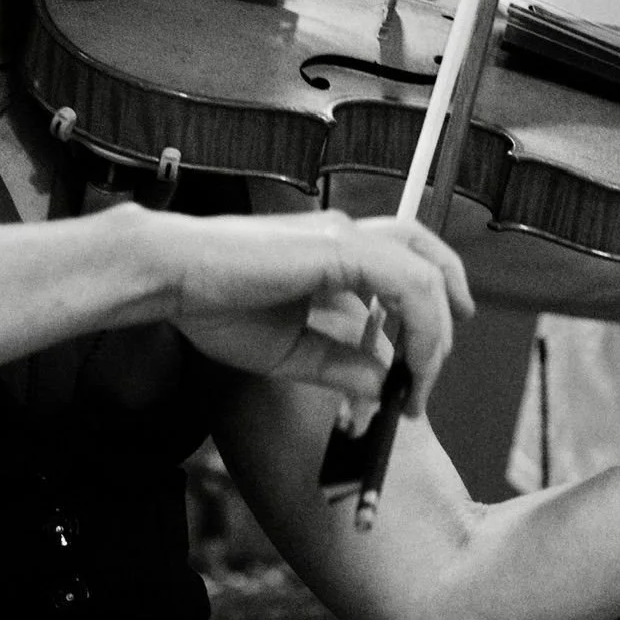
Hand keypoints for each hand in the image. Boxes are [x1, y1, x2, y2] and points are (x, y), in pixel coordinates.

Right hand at [165, 208, 473, 420]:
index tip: (421, 370)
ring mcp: (346, 235)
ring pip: (427, 271)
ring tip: (423, 379)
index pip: (405, 267)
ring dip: (436, 331)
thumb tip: (383, 384)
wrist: (172, 276)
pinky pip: (409, 280)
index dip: (427, 313)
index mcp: (333, 251)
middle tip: (434, 373)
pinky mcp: (341, 247)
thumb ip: (339, 363)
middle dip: (447, 317)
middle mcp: (346, 235)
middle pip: (428, 257)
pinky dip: (421, 324)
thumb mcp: (290, 349)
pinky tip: (408, 364)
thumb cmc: (212, 304)